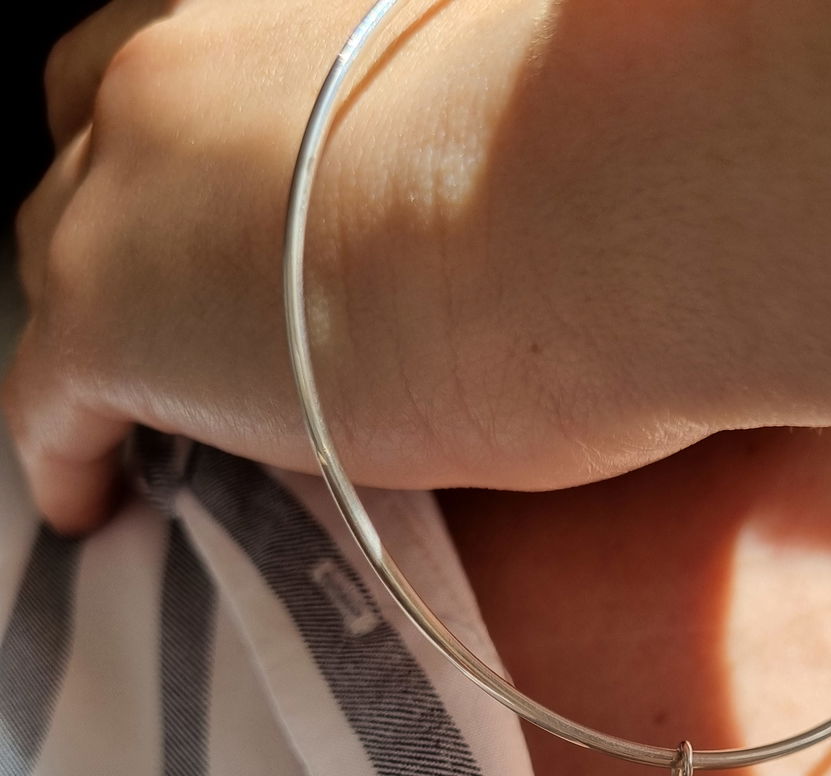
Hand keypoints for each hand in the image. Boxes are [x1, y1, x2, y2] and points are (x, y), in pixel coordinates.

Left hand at [4, 0, 765, 528]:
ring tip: (136, 421)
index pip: (186, 77)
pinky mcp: (106, 320)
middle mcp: (176, 65)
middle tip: (181, 321)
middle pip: (97, 158)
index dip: (192, 159)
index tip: (228, 226)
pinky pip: (44, 403)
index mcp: (283, 15)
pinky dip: (64, 454)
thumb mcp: (515, 111)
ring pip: (63, 267)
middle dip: (126, 233)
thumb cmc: (607, 157)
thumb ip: (451, 139)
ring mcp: (123, 191)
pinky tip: (87, 503)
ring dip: (103, 337)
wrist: (584, 210)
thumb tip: (499, 204)